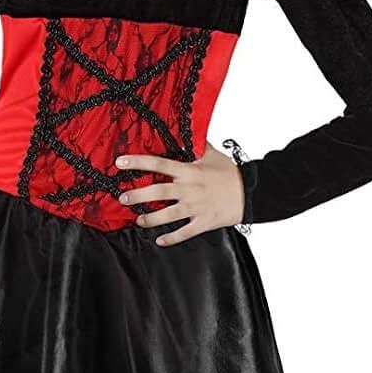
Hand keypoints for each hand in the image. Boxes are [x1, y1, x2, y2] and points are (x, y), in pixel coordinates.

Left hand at [114, 142, 245, 245]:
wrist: (251, 193)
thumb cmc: (231, 173)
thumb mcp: (212, 154)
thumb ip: (195, 145)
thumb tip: (183, 132)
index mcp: (189, 171)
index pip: (159, 164)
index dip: (138, 162)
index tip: (120, 163)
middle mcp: (189, 189)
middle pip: (157, 192)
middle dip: (137, 195)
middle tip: (123, 198)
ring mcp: (195, 207)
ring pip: (167, 215)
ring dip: (150, 218)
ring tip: (139, 220)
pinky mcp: (203, 222)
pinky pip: (184, 232)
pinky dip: (171, 238)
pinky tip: (159, 240)